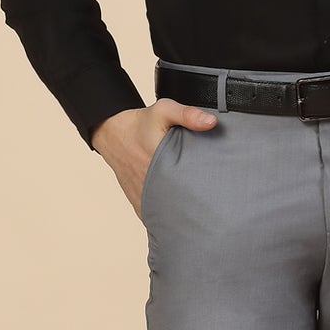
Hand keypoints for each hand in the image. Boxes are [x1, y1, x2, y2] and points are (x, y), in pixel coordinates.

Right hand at [90, 98, 217, 220]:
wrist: (112, 133)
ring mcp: (143, 195)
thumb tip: (211, 122)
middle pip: (179, 205)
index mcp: (158, 162)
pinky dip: (168, 219)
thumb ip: (188, 115)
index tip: (218, 194)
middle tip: (215, 207)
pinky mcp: (139, 202)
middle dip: (197, 208)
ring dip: (182, 215)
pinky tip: (182, 218)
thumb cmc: (140, 123)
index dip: (203, 192)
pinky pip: (156, 216)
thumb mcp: (164, 111)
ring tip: (201, 216)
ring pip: (167, 214)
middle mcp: (149, 183)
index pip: (187, 187)